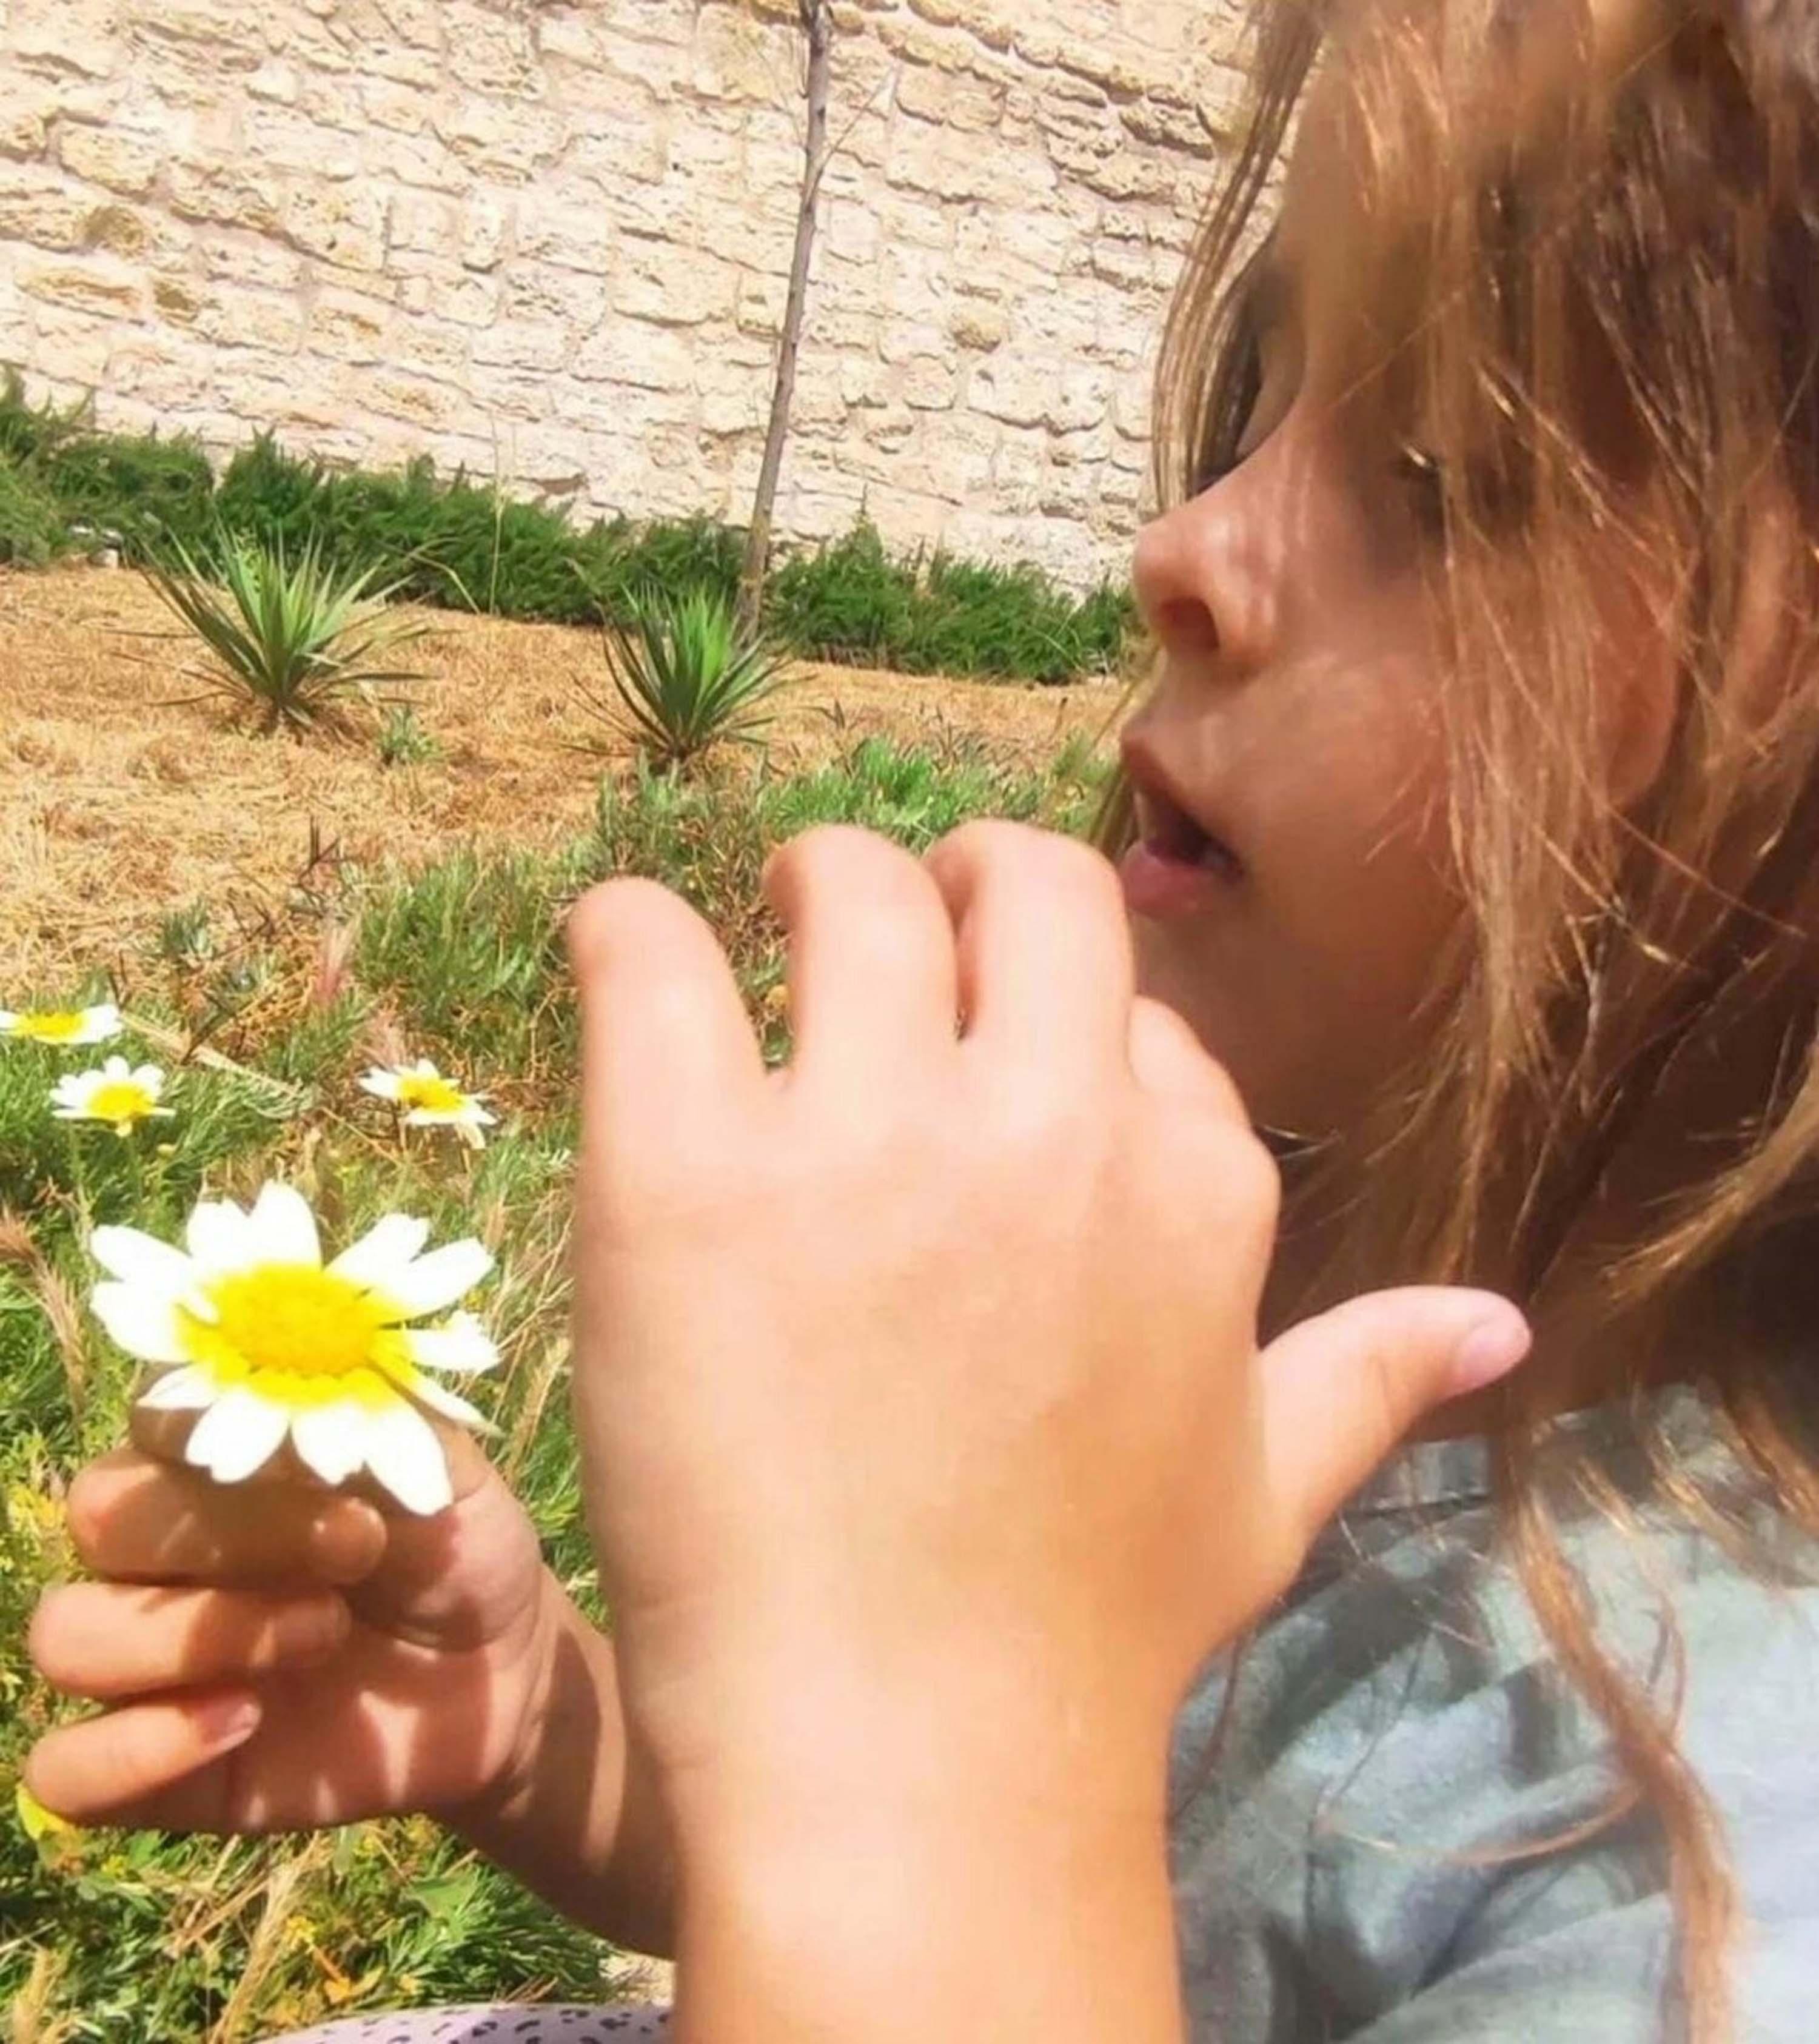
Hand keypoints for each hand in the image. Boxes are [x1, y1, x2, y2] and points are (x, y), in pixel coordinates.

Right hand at [25, 1411, 559, 1831]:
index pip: (154, 1417)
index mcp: (215, 1458)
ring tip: (322, 1634)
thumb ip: (381, 1415)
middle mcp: (159, 1552)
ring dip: (194, 1635)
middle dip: (231, 1533)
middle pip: (102, 1516)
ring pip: (65, 1634)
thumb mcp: (446, 1470)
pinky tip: (242, 1723)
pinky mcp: (150, 1764)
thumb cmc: (457, 1550)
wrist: (500, 1673)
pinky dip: (134, 1751)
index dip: (230, 1434)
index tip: (347, 1467)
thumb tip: (320, 1366)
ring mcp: (145, 1659)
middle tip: (356, 1551)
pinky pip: (64, 1770)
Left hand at [566, 820, 1528, 1811]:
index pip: (1141, 1011)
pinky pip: (648, 952)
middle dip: (963, 877)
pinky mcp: (691, 1174)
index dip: (1061, 1026)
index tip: (995, 1079)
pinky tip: (627, 966)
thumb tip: (1501, 1324)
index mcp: (1193, 1180)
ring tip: (750, 941)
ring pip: (851, 887)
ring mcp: (873, 1138)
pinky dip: (630, 933)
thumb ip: (1368, 1380)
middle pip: (1027, 883)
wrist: (912, 1767)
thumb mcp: (1265, 1498)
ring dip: (807, 883)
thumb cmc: (1090, 1642)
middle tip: (877, 924)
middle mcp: (1055, 1123)